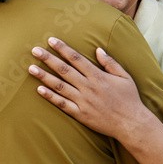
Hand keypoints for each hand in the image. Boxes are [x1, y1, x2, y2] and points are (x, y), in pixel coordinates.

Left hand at [27, 37, 147, 141]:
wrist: (131, 123)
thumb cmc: (129, 99)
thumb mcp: (124, 76)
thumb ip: (110, 62)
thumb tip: (98, 50)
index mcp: (98, 76)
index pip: (76, 59)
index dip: (63, 49)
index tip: (51, 40)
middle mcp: (88, 87)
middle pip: (64, 70)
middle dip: (48, 59)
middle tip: (35, 50)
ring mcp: (83, 101)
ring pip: (59, 86)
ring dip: (44, 76)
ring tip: (31, 68)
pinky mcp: (80, 114)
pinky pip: (62, 104)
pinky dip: (50, 96)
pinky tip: (39, 89)